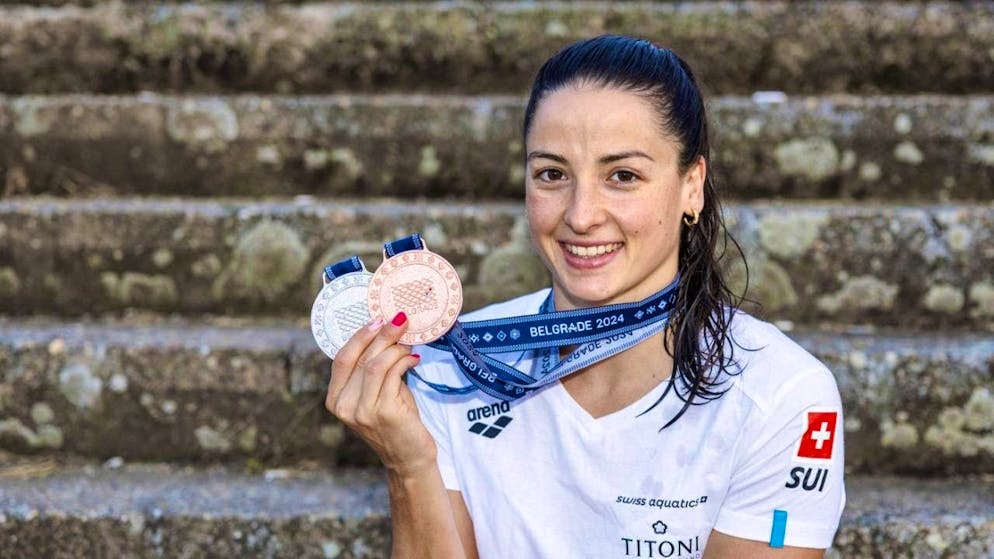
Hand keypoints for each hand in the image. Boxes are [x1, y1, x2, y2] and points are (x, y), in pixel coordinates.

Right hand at [325, 311, 437, 475]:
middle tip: (401, 320)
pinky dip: (405, 360)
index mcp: (335, 399)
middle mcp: (343, 406)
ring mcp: (362, 411)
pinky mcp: (383, 412)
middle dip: (382, 334)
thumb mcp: (376, 393)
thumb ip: (373, 369)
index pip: (342, 358)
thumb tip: (387, 332)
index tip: (377, 319)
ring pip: (376, 364)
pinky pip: (393, 374)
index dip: (359, 336)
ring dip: (396, 347)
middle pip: (360, 358)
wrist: (409, 458)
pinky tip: (414, 359)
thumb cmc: (395, 422)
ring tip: (410, 342)